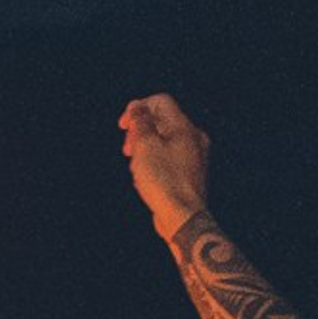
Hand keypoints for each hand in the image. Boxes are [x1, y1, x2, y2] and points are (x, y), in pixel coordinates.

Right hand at [119, 94, 210, 238]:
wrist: (183, 216)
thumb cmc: (164, 181)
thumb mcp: (145, 146)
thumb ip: (140, 122)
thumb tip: (137, 106)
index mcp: (184, 127)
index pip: (160, 102)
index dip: (138, 109)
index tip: (123, 125)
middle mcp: (194, 138)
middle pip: (162, 121)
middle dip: (139, 131)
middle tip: (127, 149)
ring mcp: (194, 156)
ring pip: (164, 140)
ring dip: (145, 149)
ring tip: (136, 167)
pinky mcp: (190, 172)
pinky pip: (169, 157)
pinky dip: (154, 162)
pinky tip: (145, 178)